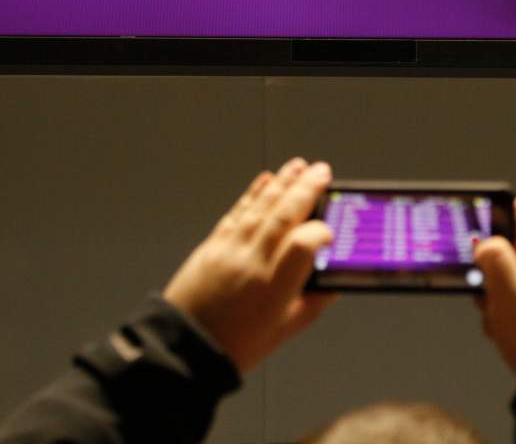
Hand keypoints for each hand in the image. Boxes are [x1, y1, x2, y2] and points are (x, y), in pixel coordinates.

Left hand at [162, 158, 335, 372]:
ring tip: (298, 167)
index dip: (322, 232)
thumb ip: (312, 304)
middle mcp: (253, 262)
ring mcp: (230, 250)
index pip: (304, 244)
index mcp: (274, 287)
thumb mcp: (284, 331)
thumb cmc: (234, 344)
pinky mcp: (213, 245)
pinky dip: (252, 193)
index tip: (330, 233)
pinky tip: (265, 180)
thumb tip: (331, 285)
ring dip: (281, 183)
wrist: (184, 347)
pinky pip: (237, 212)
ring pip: (260, 207)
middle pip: (284, 215)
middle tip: (322, 172)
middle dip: (306, 189)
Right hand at [474, 196, 515, 378]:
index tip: (479, 223)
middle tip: (483, 279)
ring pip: (504, 270)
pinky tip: (500, 322)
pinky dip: (498, 305)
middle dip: (487, 260)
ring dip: (490, 287)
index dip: (499, 209)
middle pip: (507, 242)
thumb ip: (494, 257)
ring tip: (494, 307)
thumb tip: (484, 243)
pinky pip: (507, 294)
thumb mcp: (508, 290)